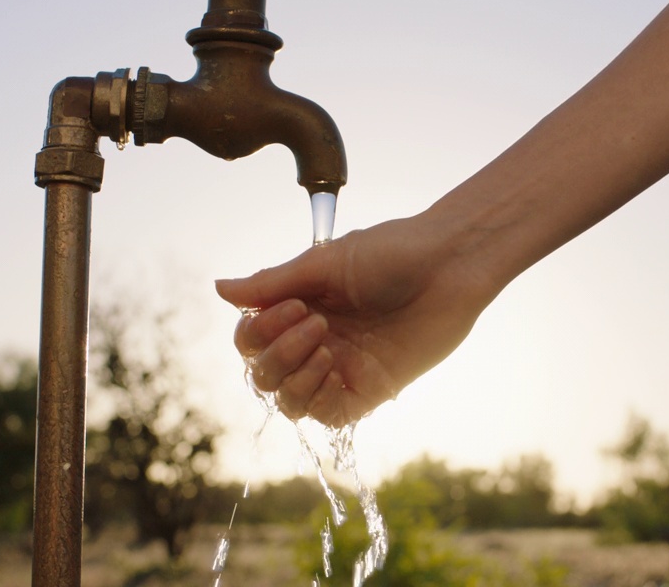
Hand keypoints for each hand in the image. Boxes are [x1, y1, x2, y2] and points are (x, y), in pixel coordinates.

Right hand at [216, 215, 491, 426]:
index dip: (258, 331)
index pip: (251, 339)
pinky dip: (317, 398)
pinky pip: (326, 415)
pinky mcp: (370, 390)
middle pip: (263, 373)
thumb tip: (219, 289)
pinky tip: (334, 369)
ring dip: (294, 376)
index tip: (294, 304)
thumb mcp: (325, 263)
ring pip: (288, 400)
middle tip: (316, 320)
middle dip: (277, 352)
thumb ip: (272, 283)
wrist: (449, 263)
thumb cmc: (394, 252)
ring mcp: (341, 368)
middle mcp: (315, 342)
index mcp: (299, 309)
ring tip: (327, 345)